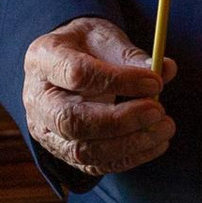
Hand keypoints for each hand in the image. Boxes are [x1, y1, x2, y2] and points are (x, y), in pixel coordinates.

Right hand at [22, 16, 171, 176]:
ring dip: (128, 144)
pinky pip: (94, 165)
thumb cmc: (86, 47)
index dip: (119, 81)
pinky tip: (155, 144)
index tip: (154, 82)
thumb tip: (164, 70)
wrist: (65, 65)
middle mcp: (37, 99)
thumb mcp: (105, 37)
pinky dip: (128, 158)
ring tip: (164, 129)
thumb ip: (131, 54)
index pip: (77, 74)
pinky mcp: (62, 151)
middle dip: (120, 120)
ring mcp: (45, 130)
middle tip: (158, 111)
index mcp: (43, 59)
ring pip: (82, 150)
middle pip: (72, 120)